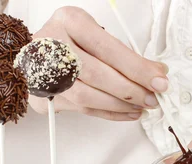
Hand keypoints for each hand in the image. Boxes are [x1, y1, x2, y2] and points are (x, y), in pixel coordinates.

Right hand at [29, 7, 168, 120]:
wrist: (33, 54)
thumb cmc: (70, 41)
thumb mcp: (94, 33)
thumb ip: (122, 53)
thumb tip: (156, 74)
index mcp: (69, 21)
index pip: (108, 48)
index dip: (136, 68)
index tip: (159, 79)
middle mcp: (53, 45)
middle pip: (97, 74)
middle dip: (131, 90)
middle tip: (152, 98)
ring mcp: (44, 73)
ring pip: (88, 96)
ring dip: (120, 105)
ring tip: (141, 107)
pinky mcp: (44, 97)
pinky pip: (84, 109)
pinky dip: (110, 113)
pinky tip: (128, 112)